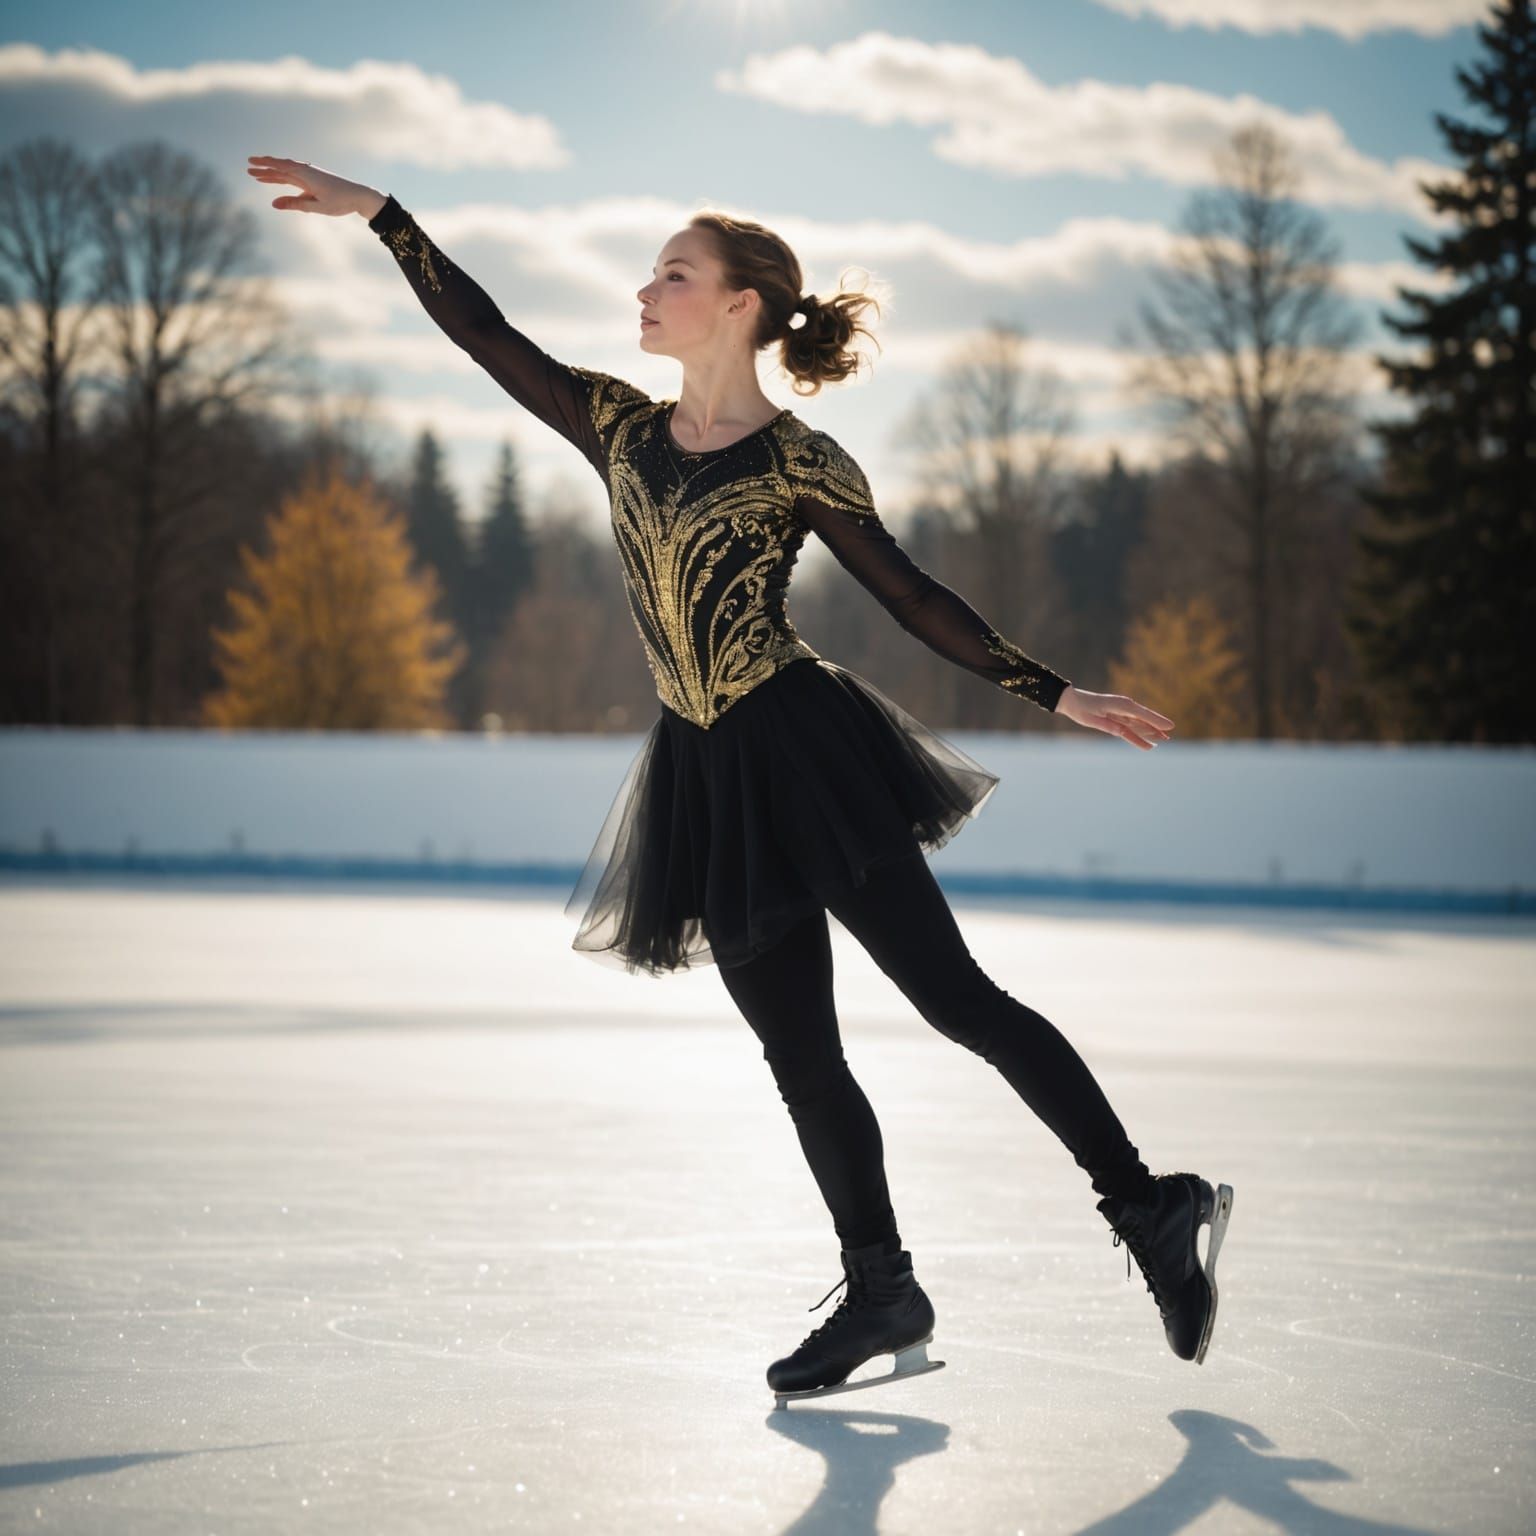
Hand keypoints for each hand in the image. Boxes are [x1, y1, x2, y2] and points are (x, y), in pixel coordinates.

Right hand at [245, 155, 379, 218]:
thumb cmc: (340, 202)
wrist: (359, 196)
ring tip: (257, 176)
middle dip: (264, 169)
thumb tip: (273, 203)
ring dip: (272, 174)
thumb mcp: (317, 206)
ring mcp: (310, 176)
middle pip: (281, 169)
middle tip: (248, 168)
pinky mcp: (314, 182)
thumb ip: (295, 204)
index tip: (251, 163)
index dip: (265, 165)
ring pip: (287, 174)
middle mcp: (306, 172)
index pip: (281, 167)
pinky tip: (277, 180)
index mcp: (306, 175)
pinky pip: (294, 178)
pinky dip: (284, 178)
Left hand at [1054, 685, 1173, 749]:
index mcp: (1120, 705)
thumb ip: (1107, 725)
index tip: (1169, 726)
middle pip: (1144, 719)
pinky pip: (1131, 730)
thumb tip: (1122, 733)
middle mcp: (1124, 708)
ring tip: (1164, 740)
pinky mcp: (1117, 720)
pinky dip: (1139, 737)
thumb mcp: (1092, 719)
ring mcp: (1122, 714)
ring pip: (1139, 725)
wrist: (1073, 702)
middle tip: (1169, 733)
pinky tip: (1148, 745)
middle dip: (1157, 726)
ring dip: (1150, 732)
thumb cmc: (1082, 709)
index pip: (1142, 714)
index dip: (1156, 720)